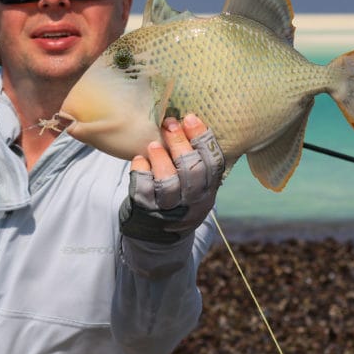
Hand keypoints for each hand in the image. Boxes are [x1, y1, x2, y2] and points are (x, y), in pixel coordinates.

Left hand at [119, 114, 224, 243]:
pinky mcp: (147, 211)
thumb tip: (184, 119)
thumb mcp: (194, 184)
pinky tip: (139, 160)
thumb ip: (194, 159)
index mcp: (208, 189)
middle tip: (170, 123)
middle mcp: (192, 201)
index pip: (213, 162)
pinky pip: (143, 190)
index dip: (203, 138)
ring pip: (168, 183)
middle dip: (181, 143)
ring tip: (153, 145)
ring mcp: (170, 208)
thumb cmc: (177, 197)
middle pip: (192, 171)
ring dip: (161, 159)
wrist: (158, 236)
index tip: (190, 117)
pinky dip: (140, 171)